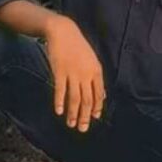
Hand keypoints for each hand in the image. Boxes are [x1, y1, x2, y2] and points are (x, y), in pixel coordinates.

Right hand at [45, 16, 104, 132]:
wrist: (63, 31)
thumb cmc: (77, 46)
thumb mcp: (92, 60)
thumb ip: (96, 78)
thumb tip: (101, 96)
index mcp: (96, 71)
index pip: (98, 94)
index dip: (96, 108)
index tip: (94, 118)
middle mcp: (86, 74)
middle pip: (87, 100)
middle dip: (85, 116)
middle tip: (82, 129)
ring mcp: (73, 73)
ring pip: (75, 98)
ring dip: (73, 113)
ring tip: (71, 124)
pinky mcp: (60, 71)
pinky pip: (60, 90)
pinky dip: (60, 102)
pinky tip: (59, 111)